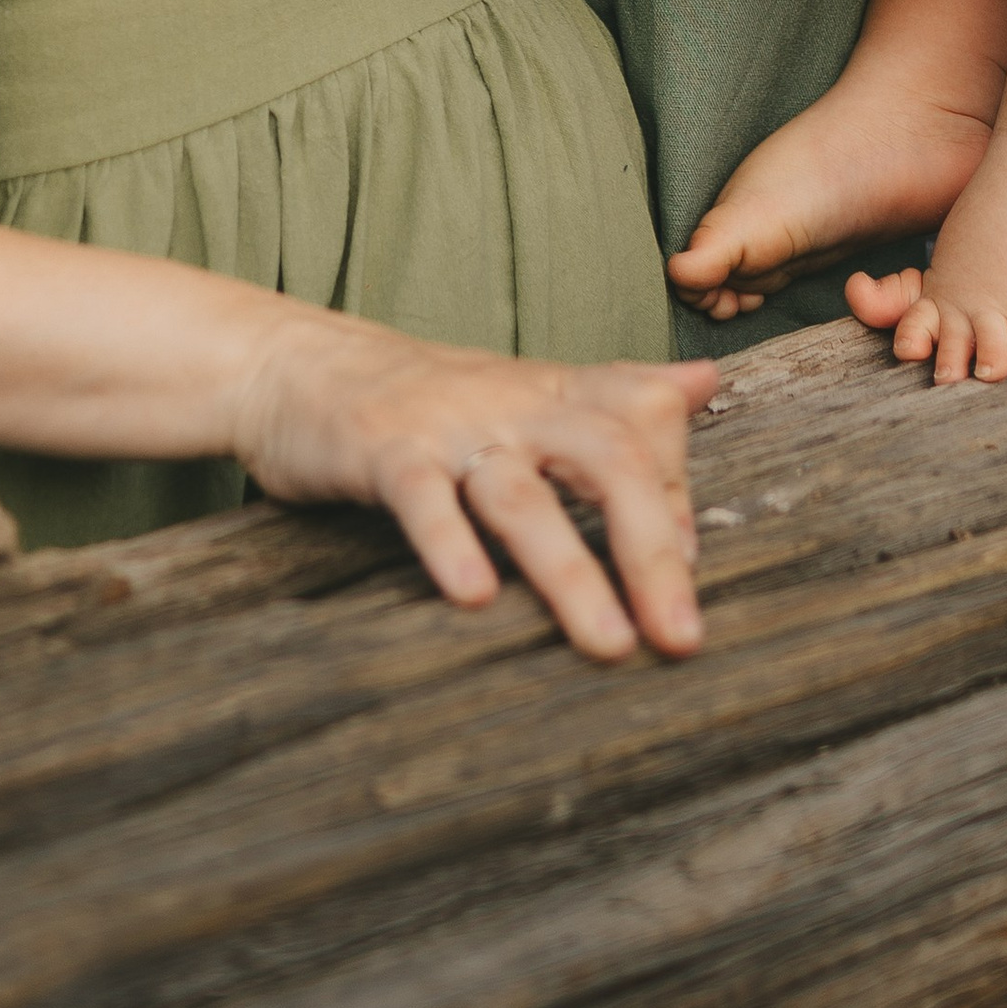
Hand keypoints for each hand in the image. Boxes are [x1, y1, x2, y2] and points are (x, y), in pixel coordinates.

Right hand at [228, 304, 717, 661]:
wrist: (301, 364)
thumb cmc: (428, 398)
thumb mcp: (528, 390)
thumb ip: (617, 393)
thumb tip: (706, 381)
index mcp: (553, 395)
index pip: (643, 423)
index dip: (677, 492)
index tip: (691, 568)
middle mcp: (514, 405)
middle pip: (606, 456)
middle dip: (651, 545)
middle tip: (681, 636)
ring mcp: (450, 428)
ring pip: (521, 496)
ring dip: (571, 571)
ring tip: (609, 643)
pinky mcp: (383, 451)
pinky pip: (422, 497)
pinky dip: (449, 543)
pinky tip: (475, 597)